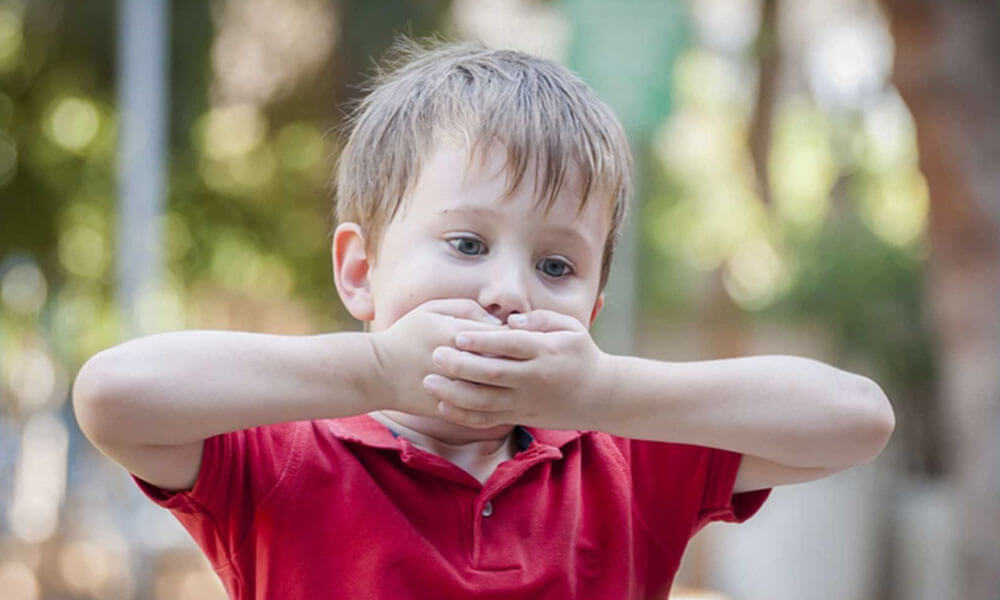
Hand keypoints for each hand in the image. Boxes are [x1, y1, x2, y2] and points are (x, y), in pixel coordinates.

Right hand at [368, 299, 506, 417]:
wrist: (376, 373)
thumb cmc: (405, 336)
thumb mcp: (431, 309)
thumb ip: (466, 307)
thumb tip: (497, 321)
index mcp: (455, 334)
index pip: (502, 334)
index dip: (513, 335)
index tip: (514, 337)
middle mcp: (457, 362)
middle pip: (503, 362)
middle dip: (513, 360)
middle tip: (516, 358)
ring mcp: (453, 389)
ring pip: (495, 388)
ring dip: (504, 383)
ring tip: (506, 376)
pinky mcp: (450, 409)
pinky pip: (481, 409)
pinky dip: (492, 403)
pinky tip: (493, 395)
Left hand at [423, 309, 618, 430]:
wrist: (601, 396)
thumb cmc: (581, 355)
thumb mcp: (570, 328)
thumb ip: (540, 319)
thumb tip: (510, 320)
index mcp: (545, 352)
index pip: (509, 346)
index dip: (482, 341)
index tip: (458, 334)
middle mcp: (534, 378)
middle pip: (492, 374)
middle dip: (460, 365)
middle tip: (436, 354)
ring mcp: (526, 401)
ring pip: (485, 401)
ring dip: (454, 393)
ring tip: (429, 381)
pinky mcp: (520, 417)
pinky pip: (488, 420)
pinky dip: (464, 415)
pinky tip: (443, 406)